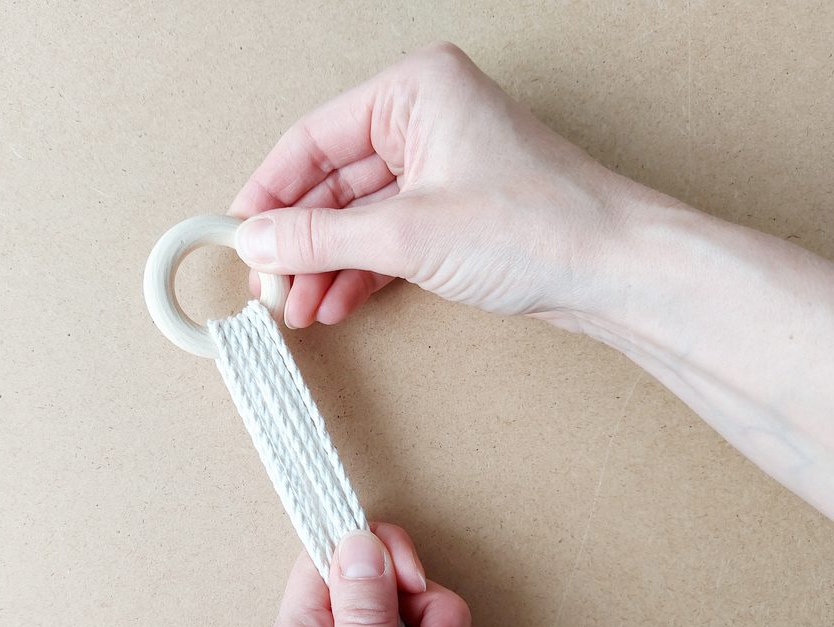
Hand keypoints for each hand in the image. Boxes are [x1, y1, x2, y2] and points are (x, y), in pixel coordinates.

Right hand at [230, 41, 640, 327]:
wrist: (617, 270)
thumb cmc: (539, 224)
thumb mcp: (407, 232)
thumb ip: (320, 236)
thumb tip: (255, 242)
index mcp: (414, 90)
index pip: (313, 140)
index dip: (268, 192)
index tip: (238, 236)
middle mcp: (425, 118)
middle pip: (333, 181)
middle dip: (298, 240)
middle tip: (267, 286)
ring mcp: (441, 165)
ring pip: (359, 215)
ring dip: (324, 263)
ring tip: (295, 308)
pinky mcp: (455, 209)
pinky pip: (388, 236)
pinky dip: (360, 270)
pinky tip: (333, 303)